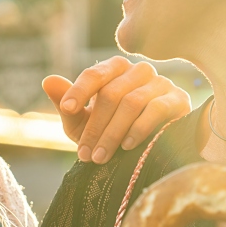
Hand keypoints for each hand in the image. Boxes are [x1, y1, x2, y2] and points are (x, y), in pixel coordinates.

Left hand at [44, 56, 190, 162]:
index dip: (79, 90)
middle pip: (111, 93)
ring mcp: (161, 82)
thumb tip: (47, 80)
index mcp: (115, 68)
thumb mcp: (83, 122)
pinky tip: (126, 146)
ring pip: (131, 103)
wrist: (149, 149)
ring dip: (112, 134)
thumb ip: (66, 103)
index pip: (95, 74)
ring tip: (100, 158)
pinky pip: (156, 110)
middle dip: (95, 126)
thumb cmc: (110, 131)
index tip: (67, 109)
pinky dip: (138, 129)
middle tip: (84, 154)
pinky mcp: (178, 99)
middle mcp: (139, 70)